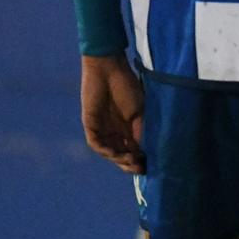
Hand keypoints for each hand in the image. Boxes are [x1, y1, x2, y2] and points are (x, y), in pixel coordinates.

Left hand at [82, 52, 144, 173]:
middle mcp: (114, 130)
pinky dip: (105, 150)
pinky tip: (115, 152)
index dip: (139, 160)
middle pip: (120, 154)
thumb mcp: (139, 112)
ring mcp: (101, 128)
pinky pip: (96, 143)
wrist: (109, 70)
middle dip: (128, 163)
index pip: (132, 149)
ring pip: (108, 151)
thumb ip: (140, 131)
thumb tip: (143, 152)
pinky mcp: (90, 124)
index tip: (148, 166)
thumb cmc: (127, 87)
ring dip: (118, 158)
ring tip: (129, 160)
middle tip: (139, 168)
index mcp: (128, 127)